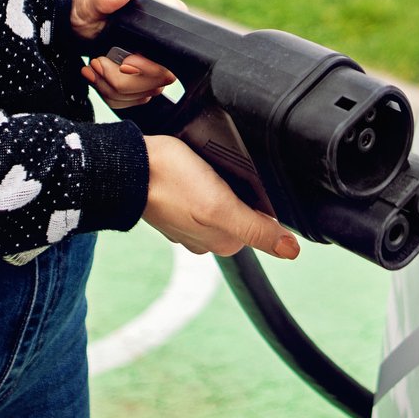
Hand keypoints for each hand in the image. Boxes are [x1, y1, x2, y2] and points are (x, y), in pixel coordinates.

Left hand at [71, 0, 179, 107]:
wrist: (83, 9)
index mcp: (163, 3)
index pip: (175, 45)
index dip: (151, 64)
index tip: (124, 62)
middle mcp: (167, 30)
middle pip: (163, 76)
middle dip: (125, 80)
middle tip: (98, 63)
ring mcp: (160, 53)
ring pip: (150, 91)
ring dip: (115, 88)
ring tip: (94, 68)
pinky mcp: (148, 70)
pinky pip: (138, 97)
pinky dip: (114, 95)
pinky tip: (98, 78)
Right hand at [142, 134, 300, 259]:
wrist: (127, 167)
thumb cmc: (170, 181)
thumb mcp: (219, 206)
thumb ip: (255, 229)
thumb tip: (291, 251)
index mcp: (224, 243)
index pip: (262, 222)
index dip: (261, 199)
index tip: (246, 180)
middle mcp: (208, 239)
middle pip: (244, 211)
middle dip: (241, 190)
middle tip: (224, 169)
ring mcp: (190, 223)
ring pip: (223, 200)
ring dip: (221, 183)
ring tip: (207, 167)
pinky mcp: (177, 206)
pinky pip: (202, 193)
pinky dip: (203, 181)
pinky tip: (194, 170)